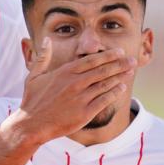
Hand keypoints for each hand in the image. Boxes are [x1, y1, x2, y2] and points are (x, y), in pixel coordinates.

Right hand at [12, 38, 135, 143]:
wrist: (31, 124)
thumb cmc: (32, 100)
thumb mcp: (34, 76)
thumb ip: (43, 57)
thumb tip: (47, 39)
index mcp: (64, 72)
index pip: (92, 60)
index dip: (108, 55)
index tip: (119, 52)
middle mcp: (74, 83)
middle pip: (103, 70)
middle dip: (120, 64)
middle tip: (132, 61)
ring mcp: (81, 98)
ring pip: (106, 84)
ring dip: (120, 77)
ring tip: (130, 72)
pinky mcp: (85, 112)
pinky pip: (105, 100)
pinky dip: (115, 93)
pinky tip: (121, 88)